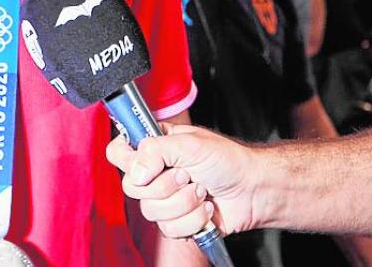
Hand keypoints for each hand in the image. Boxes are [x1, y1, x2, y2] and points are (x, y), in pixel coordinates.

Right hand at [106, 123, 259, 239]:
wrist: (253, 190)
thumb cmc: (227, 160)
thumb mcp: (189, 143)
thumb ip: (155, 151)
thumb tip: (136, 173)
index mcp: (152, 148)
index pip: (118, 153)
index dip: (129, 161)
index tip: (150, 163)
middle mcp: (154, 174)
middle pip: (131, 187)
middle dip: (165, 185)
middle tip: (187, 175)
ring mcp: (163, 199)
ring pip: (151, 211)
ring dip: (183, 203)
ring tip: (202, 191)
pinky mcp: (176, 221)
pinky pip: (168, 229)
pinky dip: (193, 219)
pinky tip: (205, 208)